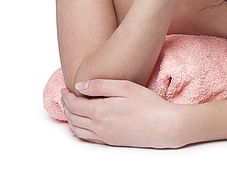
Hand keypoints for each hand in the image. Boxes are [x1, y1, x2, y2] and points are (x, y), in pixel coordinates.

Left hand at [60, 79, 184, 148]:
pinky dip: (79, 129)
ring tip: (70, 108)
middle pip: (73, 118)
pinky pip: (87, 137)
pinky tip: (83, 122)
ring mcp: (105, 136)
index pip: (74, 105)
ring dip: (70, 118)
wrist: (163, 126)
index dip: (66, 96)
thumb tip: (79, 86)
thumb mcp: (125, 87)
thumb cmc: (147, 104)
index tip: (64, 88)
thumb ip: (100, 85)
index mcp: (100, 111)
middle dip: (66, 106)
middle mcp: (99, 126)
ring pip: (78, 130)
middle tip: (64, 96)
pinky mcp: (111, 141)